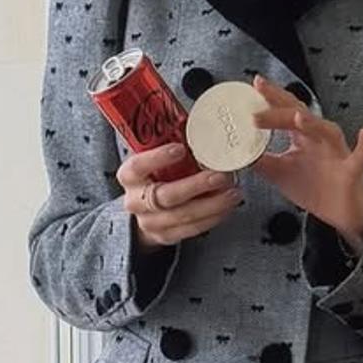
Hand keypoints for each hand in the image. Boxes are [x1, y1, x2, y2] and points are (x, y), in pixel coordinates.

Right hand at [115, 142, 240, 243]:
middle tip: (220, 176)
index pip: (138, 166)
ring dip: (212, 204)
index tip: (180, 148)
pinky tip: (227, 207)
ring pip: (182, 215)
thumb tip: (206, 126)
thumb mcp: (155, 158)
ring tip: (233, 192)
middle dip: (196, 186)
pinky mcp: (165, 236)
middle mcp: (136, 200)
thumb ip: (171, 145)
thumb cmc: (155, 175)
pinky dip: (212, 217)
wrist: (144, 211)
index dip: (157, 158)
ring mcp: (149, 221)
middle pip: (166, 195)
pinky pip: (191, 229)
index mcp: (129, 176)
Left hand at [248, 76, 362, 248]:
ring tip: (297, 118)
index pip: (284, 112)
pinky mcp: (352, 171)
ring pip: (327, 131)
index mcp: (302, 137)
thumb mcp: (279, 173)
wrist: (340, 214)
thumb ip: (260, 160)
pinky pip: (361, 157)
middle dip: (281, 106)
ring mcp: (337, 153)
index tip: (253, 86)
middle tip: (260, 98)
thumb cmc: (315, 188)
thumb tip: (236, 150)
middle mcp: (320, 139)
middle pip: (301, 115)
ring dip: (314, 124)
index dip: (270, 99)